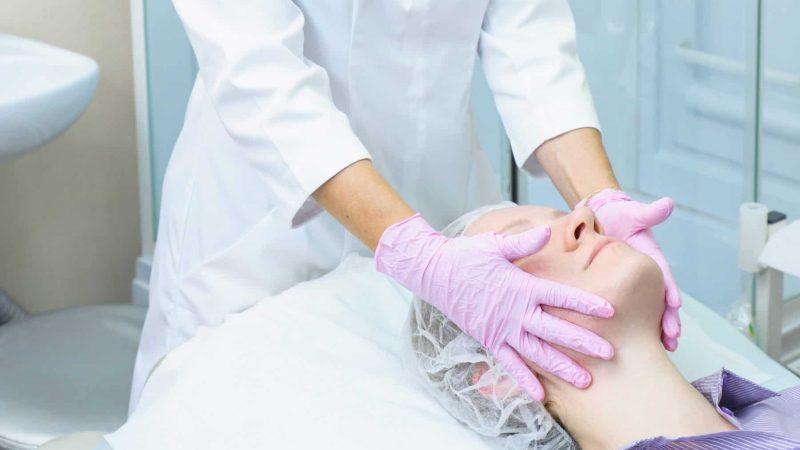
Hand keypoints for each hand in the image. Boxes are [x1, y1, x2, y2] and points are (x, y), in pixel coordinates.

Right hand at [375, 214, 614, 400]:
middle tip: (610, 354)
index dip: (585, 304)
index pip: (560, 297)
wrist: (434, 273)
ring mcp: (501, 329)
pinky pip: (509, 363)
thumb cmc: (466, 255)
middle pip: (554, 331)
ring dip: (561, 367)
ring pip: (536, 353)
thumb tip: (548, 232)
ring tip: (584, 380)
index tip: (609, 312)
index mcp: (521, 287)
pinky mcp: (489, 339)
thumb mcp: (496, 244)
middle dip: (583, 343)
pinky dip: (523, 379)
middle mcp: (514, 312)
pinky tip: (540, 394)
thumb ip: (525, 242)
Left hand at [581, 190, 681, 350]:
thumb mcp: (632, 214)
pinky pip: (629, 309)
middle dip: (668, 318)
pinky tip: (637, 344)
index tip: (675, 305)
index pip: (664, 276)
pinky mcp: (619, 289)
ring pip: (648, 309)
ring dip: (657, 328)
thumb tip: (667, 204)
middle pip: (660, 299)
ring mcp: (633, 283)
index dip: (670, 290)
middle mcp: (645, 274)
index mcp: (651, 258)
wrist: (598, 220)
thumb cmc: (617, 216)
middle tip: (672, 337)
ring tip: (665, 346)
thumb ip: (648, 213)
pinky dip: (636, 326)